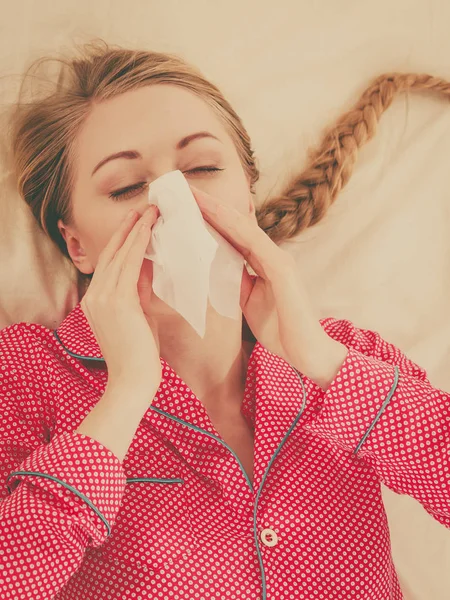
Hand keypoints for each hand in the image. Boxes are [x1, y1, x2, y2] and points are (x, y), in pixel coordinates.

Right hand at [80, 206, 161, 388]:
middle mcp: (95, 296)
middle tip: (143, 207)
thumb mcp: (139, 316)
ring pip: (120, 255)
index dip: (124, 241)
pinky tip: (149, 228)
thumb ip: (140, 291)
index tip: (137, 223)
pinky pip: (130, 265)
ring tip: (149, 210)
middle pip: (112, 254)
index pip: (111, 264)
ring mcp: (103, 298)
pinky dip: (139, 244)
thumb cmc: (139, 354)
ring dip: (136, 230)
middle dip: (129, 229)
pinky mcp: (117, 301)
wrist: (132, 382)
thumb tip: (150, 266)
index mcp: (97, 301)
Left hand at [190, 186, 332, 374]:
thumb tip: (215, 268)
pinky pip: (254, 243)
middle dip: (210, 207)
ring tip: (194, 195)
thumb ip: (236, 282)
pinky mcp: (282, 269)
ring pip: (243, 227)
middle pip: (236, 225)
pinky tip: (216, 214)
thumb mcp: (248, 301)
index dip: (210, 220)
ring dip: (218, 209)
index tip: (185, 206)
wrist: (306, 352)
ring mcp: (279, 259)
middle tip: (184, 190)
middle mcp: (271, 255)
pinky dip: (234, 226)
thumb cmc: (280, 329)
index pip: (233, 236)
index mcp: (264, 263)